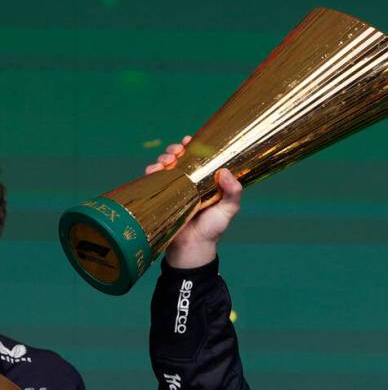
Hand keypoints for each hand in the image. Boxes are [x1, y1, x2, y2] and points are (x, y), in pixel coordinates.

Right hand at [146, 137, 242, 268]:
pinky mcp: (160, 197)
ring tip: (166, 161)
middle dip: (174, 150)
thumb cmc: (213, 229)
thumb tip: (226, 172)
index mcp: (205, 181)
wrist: (193, 249)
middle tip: (176, 151)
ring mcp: (173, 189)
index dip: (193, 146)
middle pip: (178, 158)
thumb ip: (233, 192)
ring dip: (163, 158)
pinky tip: (154, 171)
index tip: (189, 140)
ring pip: (164, 166)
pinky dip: (151, 171)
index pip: (198, 158)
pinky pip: (152, 180)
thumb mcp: (229, 209)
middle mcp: (188, 182)